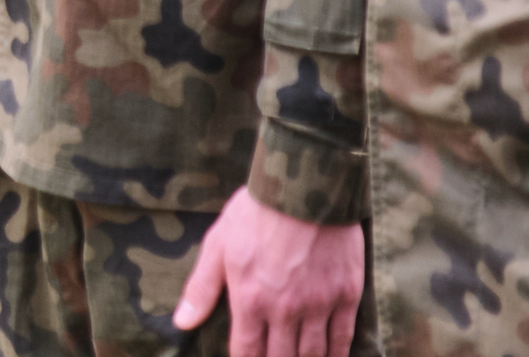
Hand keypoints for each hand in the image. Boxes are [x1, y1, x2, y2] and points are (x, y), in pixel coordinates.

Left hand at [172, 186, 364, 353]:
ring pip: (313, 354)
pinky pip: (343, 337)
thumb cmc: (255, 214)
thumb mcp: (218, 245)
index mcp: (250, 299)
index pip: (247, 351)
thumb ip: (201, 288)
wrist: (303, 189)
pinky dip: (336, 353)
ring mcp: (318, 305)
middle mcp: (285, 310)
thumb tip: (182, 323)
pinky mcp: (346, 295)